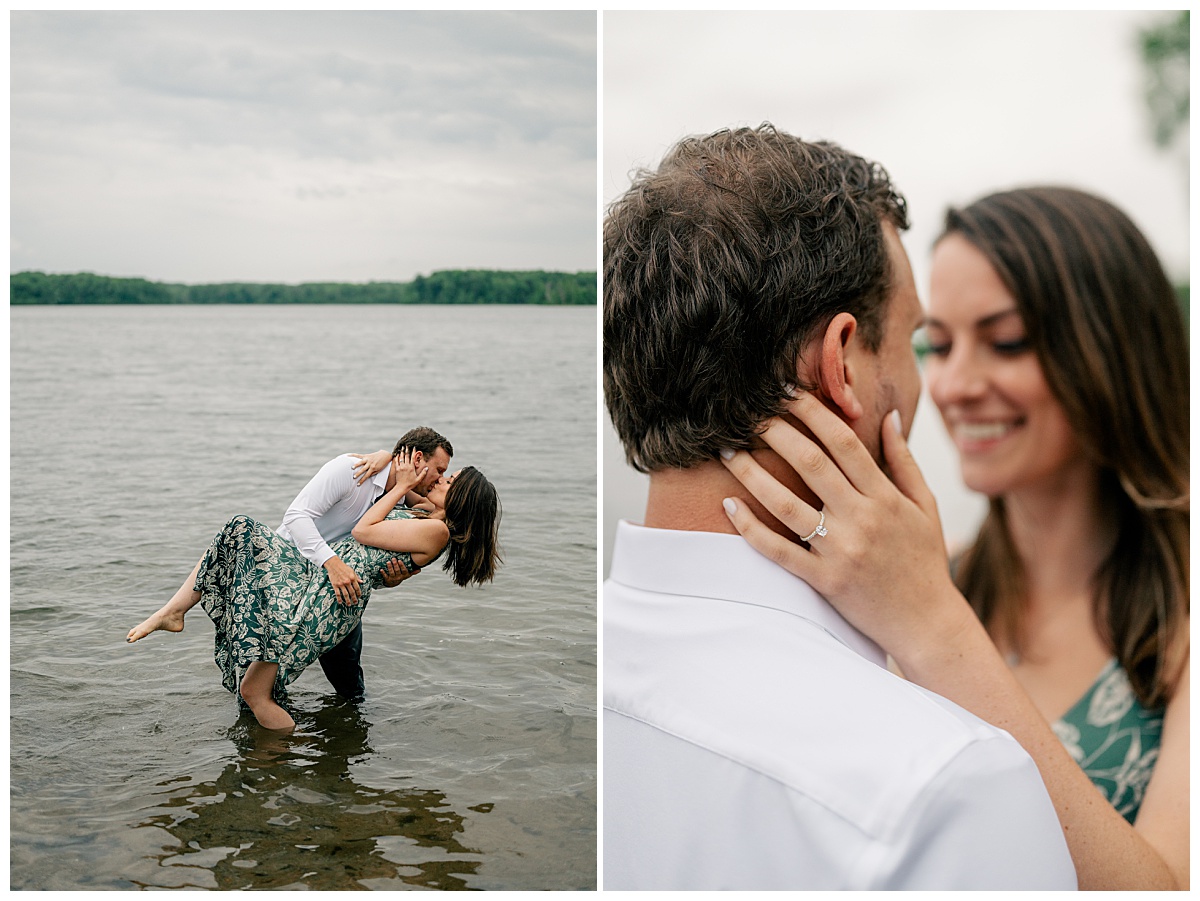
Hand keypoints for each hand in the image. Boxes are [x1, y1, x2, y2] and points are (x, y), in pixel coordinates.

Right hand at [323, 555, 362, 605]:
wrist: (334, 565)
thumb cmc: (344, 567)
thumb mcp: (352, 571)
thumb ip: (357, 577)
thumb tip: (362, 582)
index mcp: (352, 578)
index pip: (357, 588)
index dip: (359, 593)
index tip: (359, 596)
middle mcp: (347, 582)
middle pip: (352, 592)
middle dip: (354, 598)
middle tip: (355, 602)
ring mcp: (341, 584)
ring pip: (345, 594)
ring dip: (348, 600)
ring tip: (349, 604)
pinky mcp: (335, 585)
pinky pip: (337, 593)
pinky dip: (339, 599)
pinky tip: (340, 602)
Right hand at [351, 449, 391, 485]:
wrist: (385, 455)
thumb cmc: (382, 464)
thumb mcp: (379, 470)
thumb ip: (373, 473)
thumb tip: (367, 476)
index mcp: (373, 468)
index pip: (366, 476)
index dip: (362, 480)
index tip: (358, 484)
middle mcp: (370, 463)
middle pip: (363, 469)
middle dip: (358, 474)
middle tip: (353, 477)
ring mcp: (368, 459)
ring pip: (361, 462)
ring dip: (356, 465)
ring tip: (352, 468)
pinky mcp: (366, 455)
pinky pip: (358, 455)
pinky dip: (352, 455)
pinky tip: (347, 455)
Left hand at [379, 556, 419, 587]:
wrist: (393, 583)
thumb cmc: (401, 575)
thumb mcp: (407, 574)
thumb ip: (413, 571)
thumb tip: (420, 569)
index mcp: (404, 575)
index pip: (404, 570)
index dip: (402, 566)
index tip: (400, 560)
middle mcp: (399, 577)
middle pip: (397, 570)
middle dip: (395, 564)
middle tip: (393, 558)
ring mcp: (393, 578)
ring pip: (391, 572)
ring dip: (389, 567)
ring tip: (388, 562)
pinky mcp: (387, 579)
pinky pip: (385, 576)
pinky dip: (383, 573)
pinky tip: (381, 569)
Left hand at [391, 447, 427, 493]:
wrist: (401, 487)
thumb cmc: (410, 484)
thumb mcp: (418, 479)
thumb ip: (423, 473)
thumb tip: (427, 468)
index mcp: (411, 468)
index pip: (413, 457)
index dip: (413, 452)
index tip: (414, 447)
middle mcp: (406, 466)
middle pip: (406, 456)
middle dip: (407, 450)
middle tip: (407, 445)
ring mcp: (401, 467)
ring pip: (401, 457)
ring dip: (401, 452)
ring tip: (402, 447)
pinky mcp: (397, 469)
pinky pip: (396, 461)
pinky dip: (397, 457)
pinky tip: (397, 454)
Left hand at [718, 391, 971, 659]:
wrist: (927, 623)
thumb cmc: (925, 561)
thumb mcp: (925, 506)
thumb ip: (904, 460)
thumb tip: (889, 416)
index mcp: (885, 496)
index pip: (844, 441)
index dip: (812, 412)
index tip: (785, 393)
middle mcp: (862, 518)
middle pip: (811, 463)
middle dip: (776, 432)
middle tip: (746, 414)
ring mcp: (841, 550)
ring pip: (787, 505)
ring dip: (752, 475)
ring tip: (727, 453)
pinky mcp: (824, 580)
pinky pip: (779, 551)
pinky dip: (752, 528)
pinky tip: (730, 506)